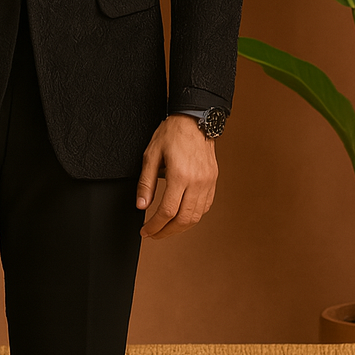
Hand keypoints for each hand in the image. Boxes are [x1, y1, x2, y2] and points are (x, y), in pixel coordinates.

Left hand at [136, 114, 217, 240]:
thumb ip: (146, 183)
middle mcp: (197, 182)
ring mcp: (208, 182)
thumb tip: (141, 205)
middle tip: (153, 235)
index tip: (145, 231)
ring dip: (180, 228)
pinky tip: (182, 216)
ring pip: (196, 216)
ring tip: (166, 229)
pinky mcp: (213, 181)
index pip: (167, 212)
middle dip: (166, 232)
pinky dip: (193, 216)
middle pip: (183, 219)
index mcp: (180, 175)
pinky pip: (205, 207)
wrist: (195, 119)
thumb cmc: (172, 134)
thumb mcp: (151, 155)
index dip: (154, 226)